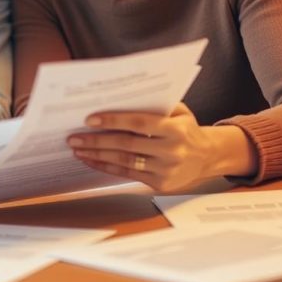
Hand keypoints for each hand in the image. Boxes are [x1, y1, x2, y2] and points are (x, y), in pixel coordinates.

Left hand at [66, 103, 255, 192]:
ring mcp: (166, 170)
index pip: (139, 123)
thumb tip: (117, 97)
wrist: (207, 157)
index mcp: (176, 129)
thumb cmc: (186, 128)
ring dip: (97, 155)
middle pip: (127, 145)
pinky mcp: (159, 184)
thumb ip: (154, 105)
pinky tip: (91, 160)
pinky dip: (106, 167)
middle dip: (97, 141)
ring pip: (124, 162)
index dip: (113, 120)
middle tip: (74, 137)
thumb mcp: (179, 111)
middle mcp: (172, 151)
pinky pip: (127, 174)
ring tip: (77, 148)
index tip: (90, 119)